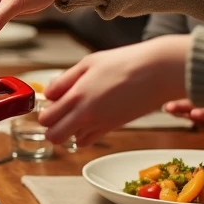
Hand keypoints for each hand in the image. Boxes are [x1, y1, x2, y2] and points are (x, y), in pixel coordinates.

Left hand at [39, 35, 190, 145]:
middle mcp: (86, 114)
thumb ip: (65, 80)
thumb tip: (48, 94)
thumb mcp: (88, 63)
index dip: (45, 111)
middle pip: (54, 136)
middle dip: (52, 127)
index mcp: (77, 95)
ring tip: (77, 113)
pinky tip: (90, 118)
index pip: (46, 119)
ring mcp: (100, 124)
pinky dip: (84, 134)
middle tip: (59, 113)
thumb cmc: (125, 62)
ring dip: (69, 131)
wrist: (157, 72)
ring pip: (71, 140)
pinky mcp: (113, 127)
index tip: (51, 103)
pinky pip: (88, 140)